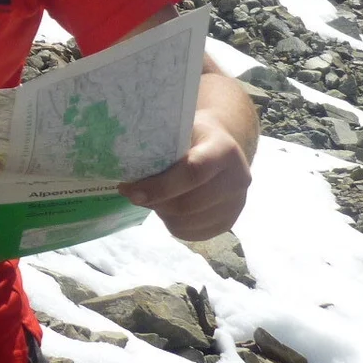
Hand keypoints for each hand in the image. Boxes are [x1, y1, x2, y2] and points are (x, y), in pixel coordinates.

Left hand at [119, 110, 251, 241]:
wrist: (224, 147)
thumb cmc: (195, 135)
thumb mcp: (181, 129)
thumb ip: (160, 145)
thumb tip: (124, 165)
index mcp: (225, 151)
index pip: (193, 172)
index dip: (160, 186)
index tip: (130, 190)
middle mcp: (238, 180)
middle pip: (189, 203)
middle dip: (154, 202)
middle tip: (132, 194)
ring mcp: (236, 205)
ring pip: (187, 222)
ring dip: (162, 213)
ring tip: (153, 197)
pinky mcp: (229, 223)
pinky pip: (191, 234)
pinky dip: (172, 224)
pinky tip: (167, 208)